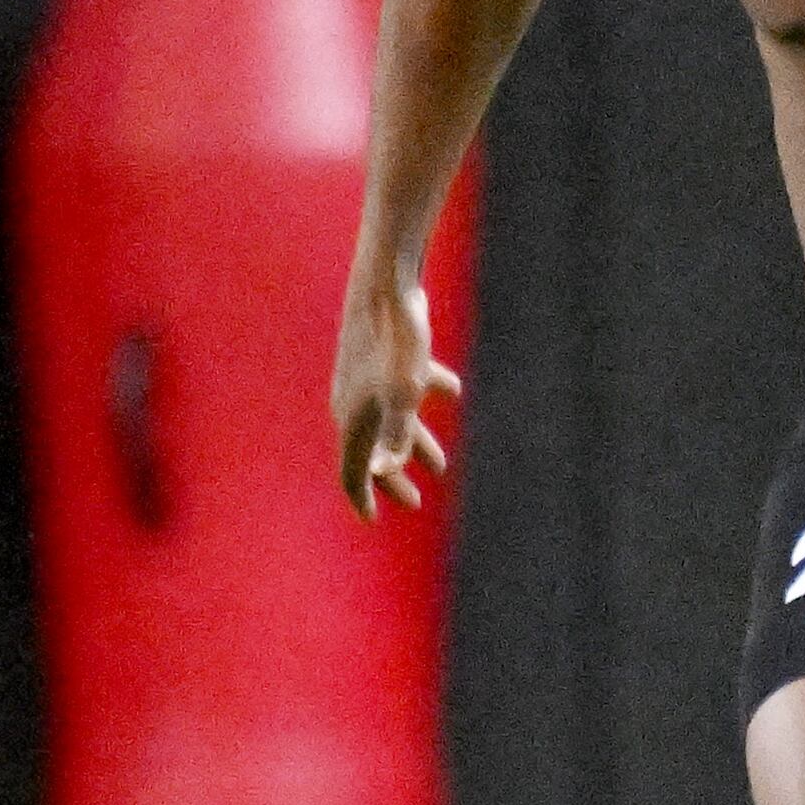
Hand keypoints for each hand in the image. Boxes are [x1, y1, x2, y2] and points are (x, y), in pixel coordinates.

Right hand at [330, 274, 460, 519]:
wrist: (386, 284)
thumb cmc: (395, 343)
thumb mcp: (403, 393)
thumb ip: (397, 434)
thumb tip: (385, 469)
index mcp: (353, 419)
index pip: (352, 471)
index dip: (364, 498)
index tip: (373, 520)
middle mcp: (353, 403)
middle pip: (372, 452)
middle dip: (395, 478)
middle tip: (415, 501)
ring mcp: (364, 379)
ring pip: (390, 422)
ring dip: (416, 444)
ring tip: (442, 464)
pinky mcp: (379, 357)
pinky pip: (400, 388)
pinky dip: (423, 396)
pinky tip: (452, 391)